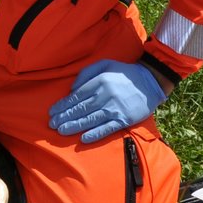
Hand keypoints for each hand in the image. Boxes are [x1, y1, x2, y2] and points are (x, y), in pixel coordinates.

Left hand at [48, 60, 168, 143]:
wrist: (150, 81)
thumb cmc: (125, 73)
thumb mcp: (105, 64)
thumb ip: (87, 73)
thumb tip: (73, 88)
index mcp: (99, 82)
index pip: (76, 97)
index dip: (63, 106)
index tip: (52, 112)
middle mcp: (105, 96)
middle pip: (80, 109)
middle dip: (64, 117)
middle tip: (52, 124)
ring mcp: (114, 109)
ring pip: (90, 120)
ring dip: (74, 126)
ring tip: (62, 131)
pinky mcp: (124, 119)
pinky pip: (107, 128)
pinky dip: (95, 134)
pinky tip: (84, 138)